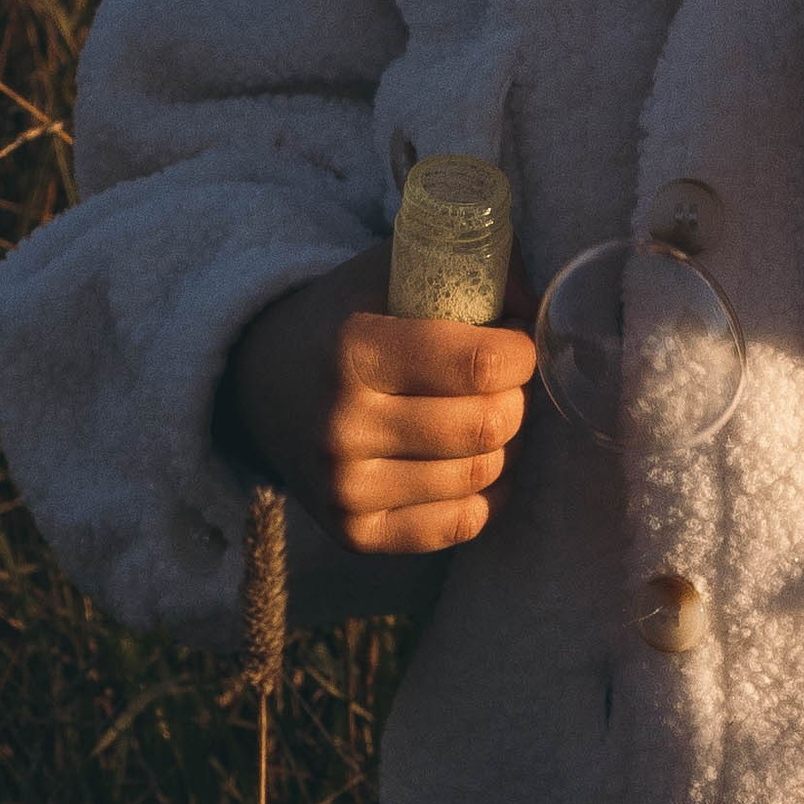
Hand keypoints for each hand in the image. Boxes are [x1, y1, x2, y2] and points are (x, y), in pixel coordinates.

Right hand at [223, 239, 536, 555]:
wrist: (261, 384)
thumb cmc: (347, 318)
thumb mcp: (394, 270)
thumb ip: (475, 269)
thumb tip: (541, 304)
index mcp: (354, 350)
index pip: (484, 364)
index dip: (521, 351)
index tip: (513, 340)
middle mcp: (344, 426)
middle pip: (490, 425)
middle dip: (515, 397)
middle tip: (502, 382)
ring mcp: (346, 489)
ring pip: (483, 474)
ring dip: (505, 445)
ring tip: (483, 414)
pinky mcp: (356, 534)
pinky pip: (463, 524)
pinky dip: (485, 492)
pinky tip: (468, 459)